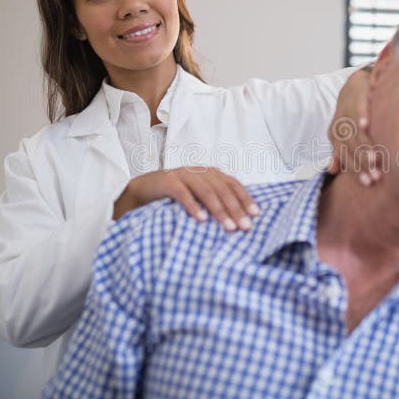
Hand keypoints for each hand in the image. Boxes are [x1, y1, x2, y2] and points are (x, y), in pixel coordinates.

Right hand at [113, 167, 258, 230]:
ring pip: (206, 191)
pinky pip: (182, 194)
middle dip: (235, 208)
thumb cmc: (175, 198)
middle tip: (245, 227)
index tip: (256, 215)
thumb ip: (215, 201)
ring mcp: (183, 174)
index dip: (245, 198)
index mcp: (210, 173)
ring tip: (228, 227)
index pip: (232, 184)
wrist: (142, 190)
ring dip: (219, 210)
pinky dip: (193, 206)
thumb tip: (240, 220)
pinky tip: (201, 220)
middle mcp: (199, 171)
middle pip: (222, 189)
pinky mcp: (167, 181)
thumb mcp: (198, 196)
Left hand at [327, 65, 379, 185]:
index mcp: (335, 135)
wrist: (356, 83)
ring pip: (356, 131)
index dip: (357, 170)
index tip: (369, 183)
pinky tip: (368, 125)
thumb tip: (331, 171)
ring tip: (378, 160)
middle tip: (377, 176)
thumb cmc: (352, 115)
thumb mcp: (343, 134)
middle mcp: (339, 123)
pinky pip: (359, 108)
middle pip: (352, 146)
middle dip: (364, 163)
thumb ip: (339, 152)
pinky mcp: (358, 96)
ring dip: (367, 146)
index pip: (346, 156)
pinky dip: (362, 116)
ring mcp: (348, 109)